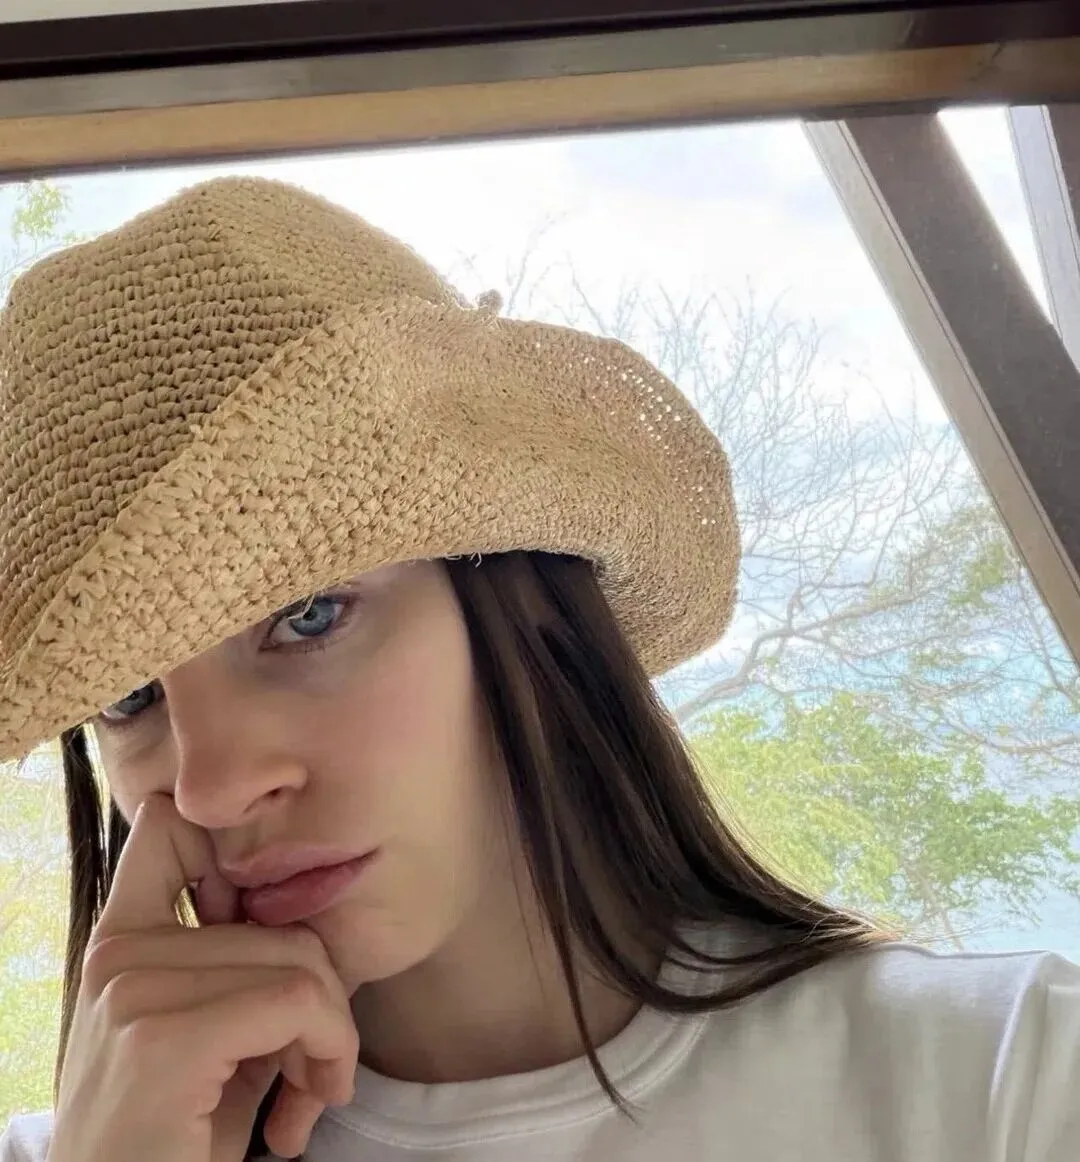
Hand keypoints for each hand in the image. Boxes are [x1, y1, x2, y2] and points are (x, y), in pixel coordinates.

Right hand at [47, 793, 359, 1161]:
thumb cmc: (173, 1140)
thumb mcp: (208, 1038)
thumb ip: (242, 968)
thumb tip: (312, 918)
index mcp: (120, 942)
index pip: (169, 829)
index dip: (241, 859)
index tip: (277, 938)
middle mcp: (118, 953)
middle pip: (279, 922)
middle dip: (323, 1000)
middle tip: (315, 1071)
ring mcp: (134, 988)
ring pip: (300, 961)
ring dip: (331, 1036)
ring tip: (307, 1095)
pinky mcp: (165, 1037)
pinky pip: (299, 1001)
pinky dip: (330, 1050)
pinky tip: (306, 1110)